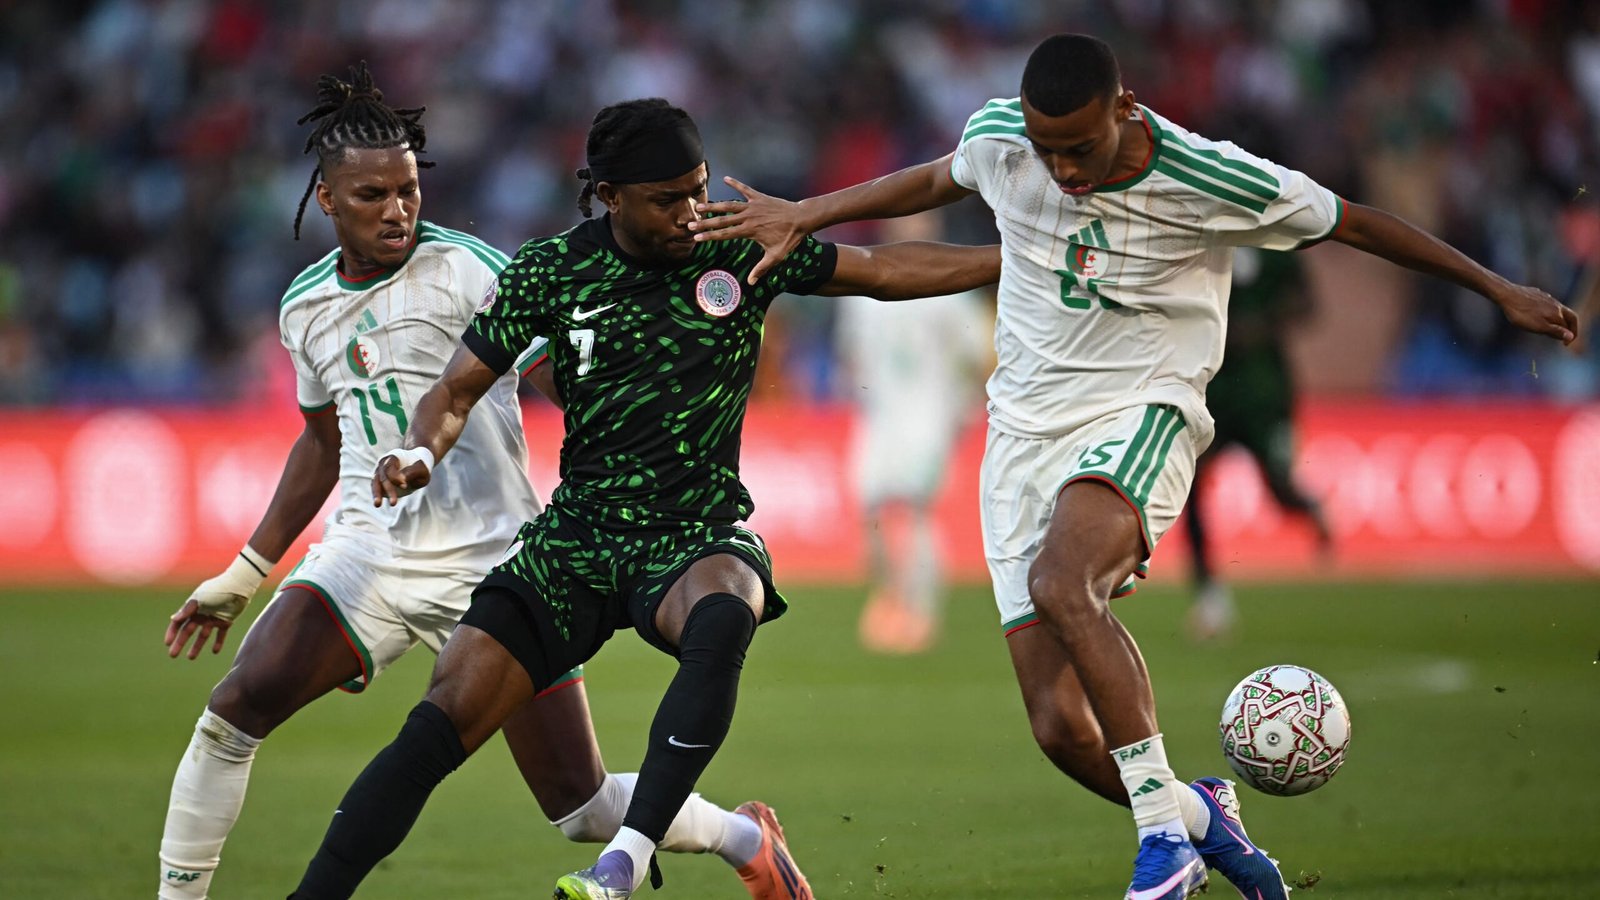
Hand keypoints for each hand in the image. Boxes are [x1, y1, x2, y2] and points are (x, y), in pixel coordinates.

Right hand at [164, 552, 267, 658]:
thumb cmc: (217, 590)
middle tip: (172, 655)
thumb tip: (174, 619)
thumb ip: (188, 610)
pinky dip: (218, 643)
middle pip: (188, 631)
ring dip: (196, 646)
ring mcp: (213, 618)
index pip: (178, 622)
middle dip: (180, 643)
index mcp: (193, 608)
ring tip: (190, 657)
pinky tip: (215, 651)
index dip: (172, 632)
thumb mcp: (200, 599)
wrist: (238, 587)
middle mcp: (201, 614)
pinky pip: (220, 634)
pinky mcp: (225, 621)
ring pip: (203, 635)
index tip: (167, 643)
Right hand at [372, 447, 432, 506]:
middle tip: (393, 503)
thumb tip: (402, 479)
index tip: (404, 485)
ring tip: (377, 504)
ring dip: (376, 494)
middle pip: (382, 476)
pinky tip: (378, 503)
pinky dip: (377, 495)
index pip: (390, 468)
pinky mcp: (380, 481)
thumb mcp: (422, 469)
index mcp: (394, 457)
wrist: (417, 466)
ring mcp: (380, 472)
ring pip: (375, 483)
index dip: (395, 478)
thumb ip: (412, 472)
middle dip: (388, 490)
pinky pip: (377, 488)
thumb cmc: (420, 467)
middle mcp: (383, 463)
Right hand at [690, 176, 808, 283]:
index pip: (724, 234)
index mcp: (749, 231)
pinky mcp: (759, 197)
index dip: (709, 236)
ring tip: (699, 206)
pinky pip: (745, 189)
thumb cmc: (789, 239)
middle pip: (722, 220)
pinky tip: (725, 178)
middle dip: (704, 222)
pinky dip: (735, 183)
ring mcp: (753, 206)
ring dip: (714, 205)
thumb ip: (761, 269)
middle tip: (689, 223)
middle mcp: (748, 217)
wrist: (801, 219)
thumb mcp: (776, 256)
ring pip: (729, 205)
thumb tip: (751, 283)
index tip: (696, 237)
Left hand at [1494, 282, 1578, 344]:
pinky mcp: (1538, 294)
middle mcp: (1555, 304)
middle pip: (1568, 316)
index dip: (1570, 336)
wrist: (1506, 295)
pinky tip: (1540, 315)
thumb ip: (1555, 331)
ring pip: (1558, 310)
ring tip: (1550, 328)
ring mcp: (1546, 298)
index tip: (1565, 344)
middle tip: (1562, 336)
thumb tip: (1571, 336)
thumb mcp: (1538, 326)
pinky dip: (1548, 312)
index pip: (1570, 325)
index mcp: (1557, 313)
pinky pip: (1547, 304)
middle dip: (1568, 327)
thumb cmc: (1521, 314)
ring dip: (1558, 320)